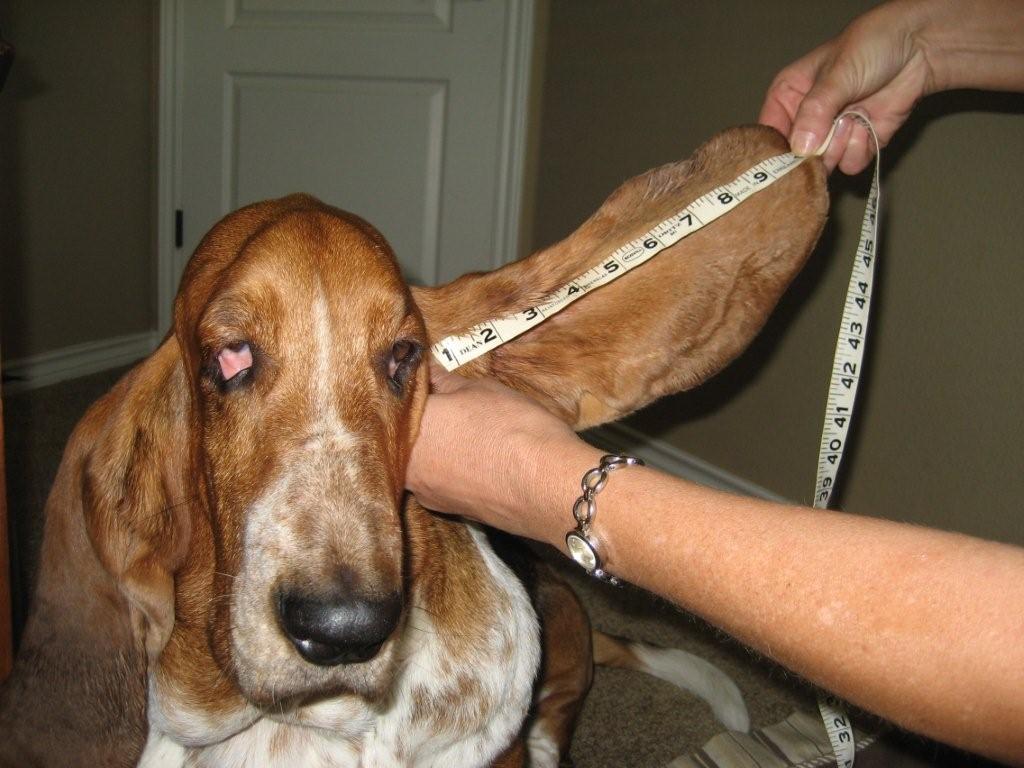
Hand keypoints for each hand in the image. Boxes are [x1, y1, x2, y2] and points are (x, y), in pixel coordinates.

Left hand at [407, 363, 593, 542]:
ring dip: (432, 447)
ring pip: (417, 461)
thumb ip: (445, 381)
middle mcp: (405, 462)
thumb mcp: (481, 390)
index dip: (410, 387)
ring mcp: (423, 491)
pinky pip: (437, 482)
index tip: (423, 378)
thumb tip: (428, 369)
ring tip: (459, 433)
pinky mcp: (446, 509)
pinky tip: (469, 459)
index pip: (396, 398)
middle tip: (442, 404)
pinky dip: (447, 470)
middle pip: (401, 434)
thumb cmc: (512, 428)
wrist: (545, 486)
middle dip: (419, 419)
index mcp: (407, 426)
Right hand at [759, 0, 936, 173]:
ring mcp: (832, 134)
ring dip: (842, 145)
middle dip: (816, 149)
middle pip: (796, 157)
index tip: (787, 160)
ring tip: (856, 116)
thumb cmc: (871, 47)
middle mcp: (806, 119)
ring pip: (824, 164)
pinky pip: (850, 164)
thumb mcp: (836, 75)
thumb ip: (815, 112)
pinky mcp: (858, 144)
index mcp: (788, 97)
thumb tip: (800, 148)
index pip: (769, 134)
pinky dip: (862, 148)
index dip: (774, 151)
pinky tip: (869, 124)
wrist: (920, 47)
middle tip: (834, 127)